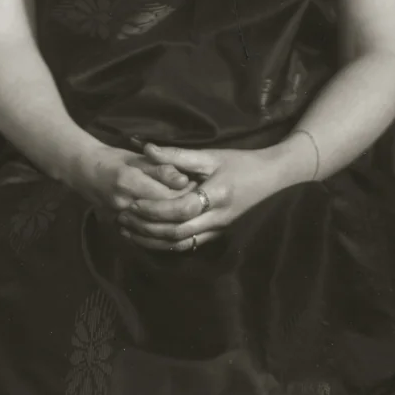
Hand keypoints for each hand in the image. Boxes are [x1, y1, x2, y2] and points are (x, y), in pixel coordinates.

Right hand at [68, 142, 193, 221]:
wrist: (84, 172)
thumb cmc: (113, 159)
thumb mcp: (138, 158)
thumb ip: (160, 168)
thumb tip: (184, 180)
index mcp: (129, 181)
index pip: (166, 195)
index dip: (186, 192)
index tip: (197, 185)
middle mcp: (123, 203)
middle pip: (162, 213)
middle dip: (182, 208)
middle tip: (196, 199)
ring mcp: (118, 218)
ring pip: (154, 227)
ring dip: (171, 220)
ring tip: (185, 210)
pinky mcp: (116, 227)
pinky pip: (142, 234)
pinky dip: (158, 230)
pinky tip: (168, 223)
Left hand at [115, 143, 278, 251]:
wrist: (271, 177)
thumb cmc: (241, 162)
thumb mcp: (211, 155)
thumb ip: (178, 155)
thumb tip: (146, 149)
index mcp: (217, 196)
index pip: (180, 210)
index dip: (154, 209)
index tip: (132, 202)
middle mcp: (217, 218)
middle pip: (177, 232)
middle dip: (147, 227)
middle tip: (122, 217)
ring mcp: (218, 230)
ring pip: (180, 244)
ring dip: (152, 240)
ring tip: (128, 230)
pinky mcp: (217, 235)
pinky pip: (188, 245)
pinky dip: (166, 244)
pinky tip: (149, 237)